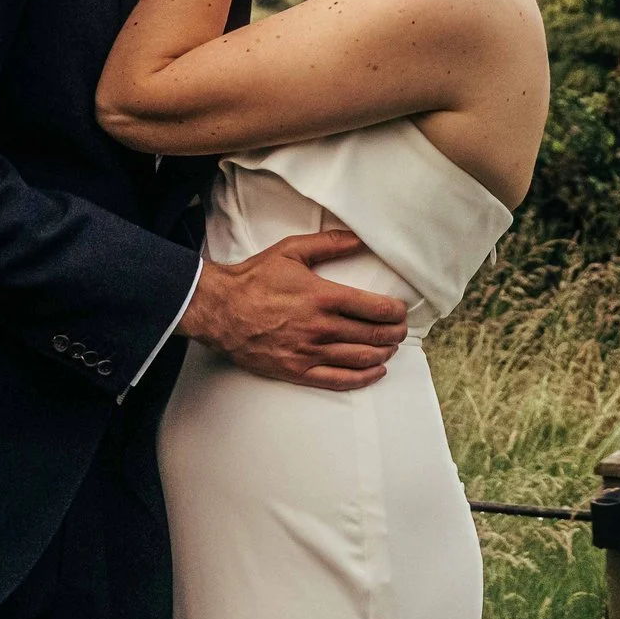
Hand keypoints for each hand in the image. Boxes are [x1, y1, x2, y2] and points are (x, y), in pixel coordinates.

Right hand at [178, 228, 409, 390]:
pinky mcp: (296, 371)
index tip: (400, 310)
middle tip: (401, 329)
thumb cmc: (255, 279)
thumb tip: (360, 238)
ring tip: (390, 346)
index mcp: (324, 296)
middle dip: (394, 333)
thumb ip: (329, 243)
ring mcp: (309, 352)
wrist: (219, 309)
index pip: (374, 308)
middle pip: (372, 335)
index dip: (394, 312)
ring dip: (383, 353)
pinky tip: (376, 371)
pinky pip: (338, 380)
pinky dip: (363, 378)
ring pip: (360, 358)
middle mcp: (321, 327)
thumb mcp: (292, 250)